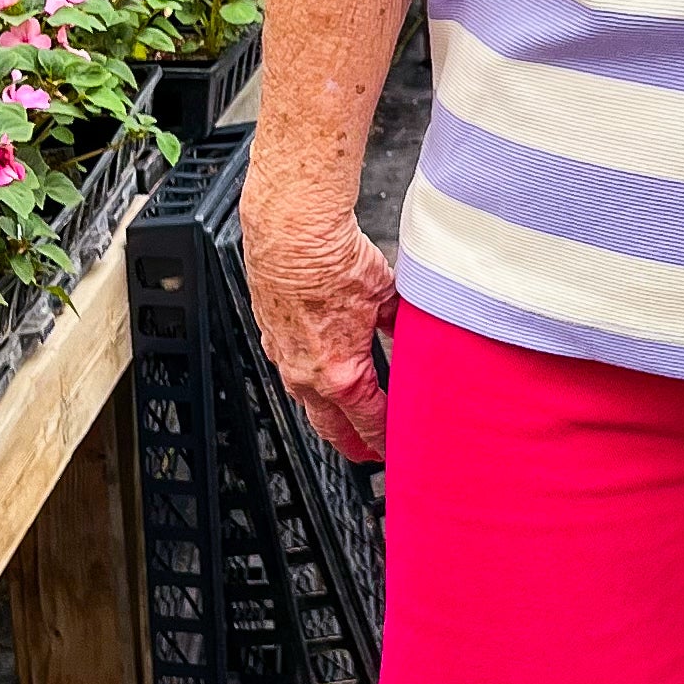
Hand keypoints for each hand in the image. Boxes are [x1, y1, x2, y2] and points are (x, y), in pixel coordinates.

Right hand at [241, 193, 397, 463]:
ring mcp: (282, 355)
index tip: (394, 447)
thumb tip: (413, 331)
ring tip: (343, 417)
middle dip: (350, 442)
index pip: (368, 421)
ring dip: (326, 411)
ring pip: (306, 399)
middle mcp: (306, 373)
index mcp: (340, 374)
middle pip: (330, 425)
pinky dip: (306, 378)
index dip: (384, 439)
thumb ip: (400, 324)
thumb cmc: (331, 261)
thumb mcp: (387, 298)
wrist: (291, 230)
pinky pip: (289, 369)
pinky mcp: (270, 332)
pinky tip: (317, 367)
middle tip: (366, 453)